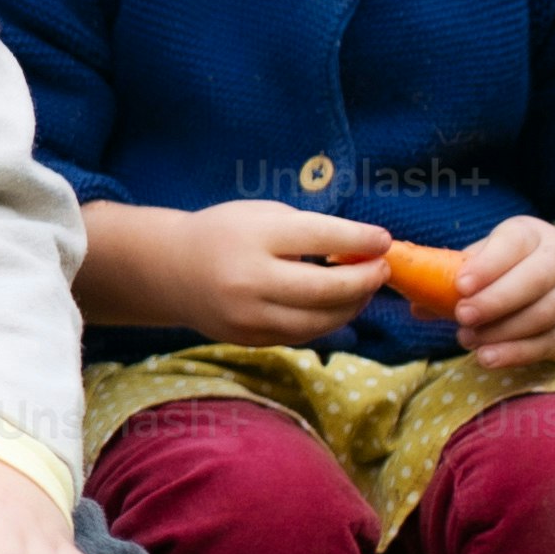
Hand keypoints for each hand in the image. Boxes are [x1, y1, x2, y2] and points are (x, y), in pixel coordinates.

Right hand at [89, 200, 393, 346]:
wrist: (170, 270)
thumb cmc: (224, 233)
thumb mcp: (261, 215)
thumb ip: (308, 230)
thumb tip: (362, 251)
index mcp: (254, 238)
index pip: (322, 238)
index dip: (361, 240)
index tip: (383, 240)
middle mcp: (251, 280)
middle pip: (328, 288)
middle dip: (366, 279)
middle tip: (383, 268)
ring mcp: (250, 316)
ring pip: (321, 320)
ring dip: (354, 304)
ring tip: (365, 288)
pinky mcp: (251, 338)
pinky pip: (304, 334)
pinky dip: (328, 320)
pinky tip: (339, 304)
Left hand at [422, 212, 554, 367]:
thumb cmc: (514, 271)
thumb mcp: (488, 262)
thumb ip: (453, 279)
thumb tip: (416, 306)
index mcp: (532, 235)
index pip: (514, 244)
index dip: (488, 265)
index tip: (461, 285)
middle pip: (535, 279)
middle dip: (496, 300)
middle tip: (462, 316)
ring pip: (543, 314)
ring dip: (502, 331)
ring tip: (467, 339)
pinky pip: (550, 343)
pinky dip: (518, 353)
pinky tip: (489, 358)